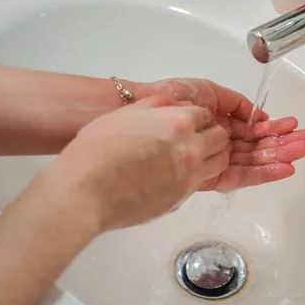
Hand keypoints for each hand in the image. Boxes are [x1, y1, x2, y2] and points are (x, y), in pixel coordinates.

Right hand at [36, 96, 230, 231]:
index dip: (197, 118)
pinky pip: (200, 183)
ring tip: (192, 157)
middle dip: (211, 135)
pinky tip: (175, 175)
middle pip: (221, 139)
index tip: (190, 123)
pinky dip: (195, 176)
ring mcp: (188, 177)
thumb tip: (179, 107)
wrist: (84, 191)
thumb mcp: (126, 114)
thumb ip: (158, 106)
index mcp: (178, 123)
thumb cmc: (97, 150)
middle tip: (196, 138)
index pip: (206, 116)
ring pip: (219, 163)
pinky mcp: (180, 199)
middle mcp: (190, 150)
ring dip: (211, 156)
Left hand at [141, 78, 304, 191]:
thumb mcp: (209, 92)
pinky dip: (264, 172)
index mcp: (219, 123)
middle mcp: (218, 143)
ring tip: (301, 151)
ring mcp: (214, 160)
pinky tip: (283, 166)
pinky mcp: (208, 177)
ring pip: (253, 160)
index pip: (252, 129)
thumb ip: (237, 104)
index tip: (292, 125)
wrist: (144, 112)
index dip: (273, 129)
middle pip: (256, 146)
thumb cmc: (172, 96)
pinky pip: (241, 175)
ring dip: (279, 156)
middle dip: (282, 143)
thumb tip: (259, 116)